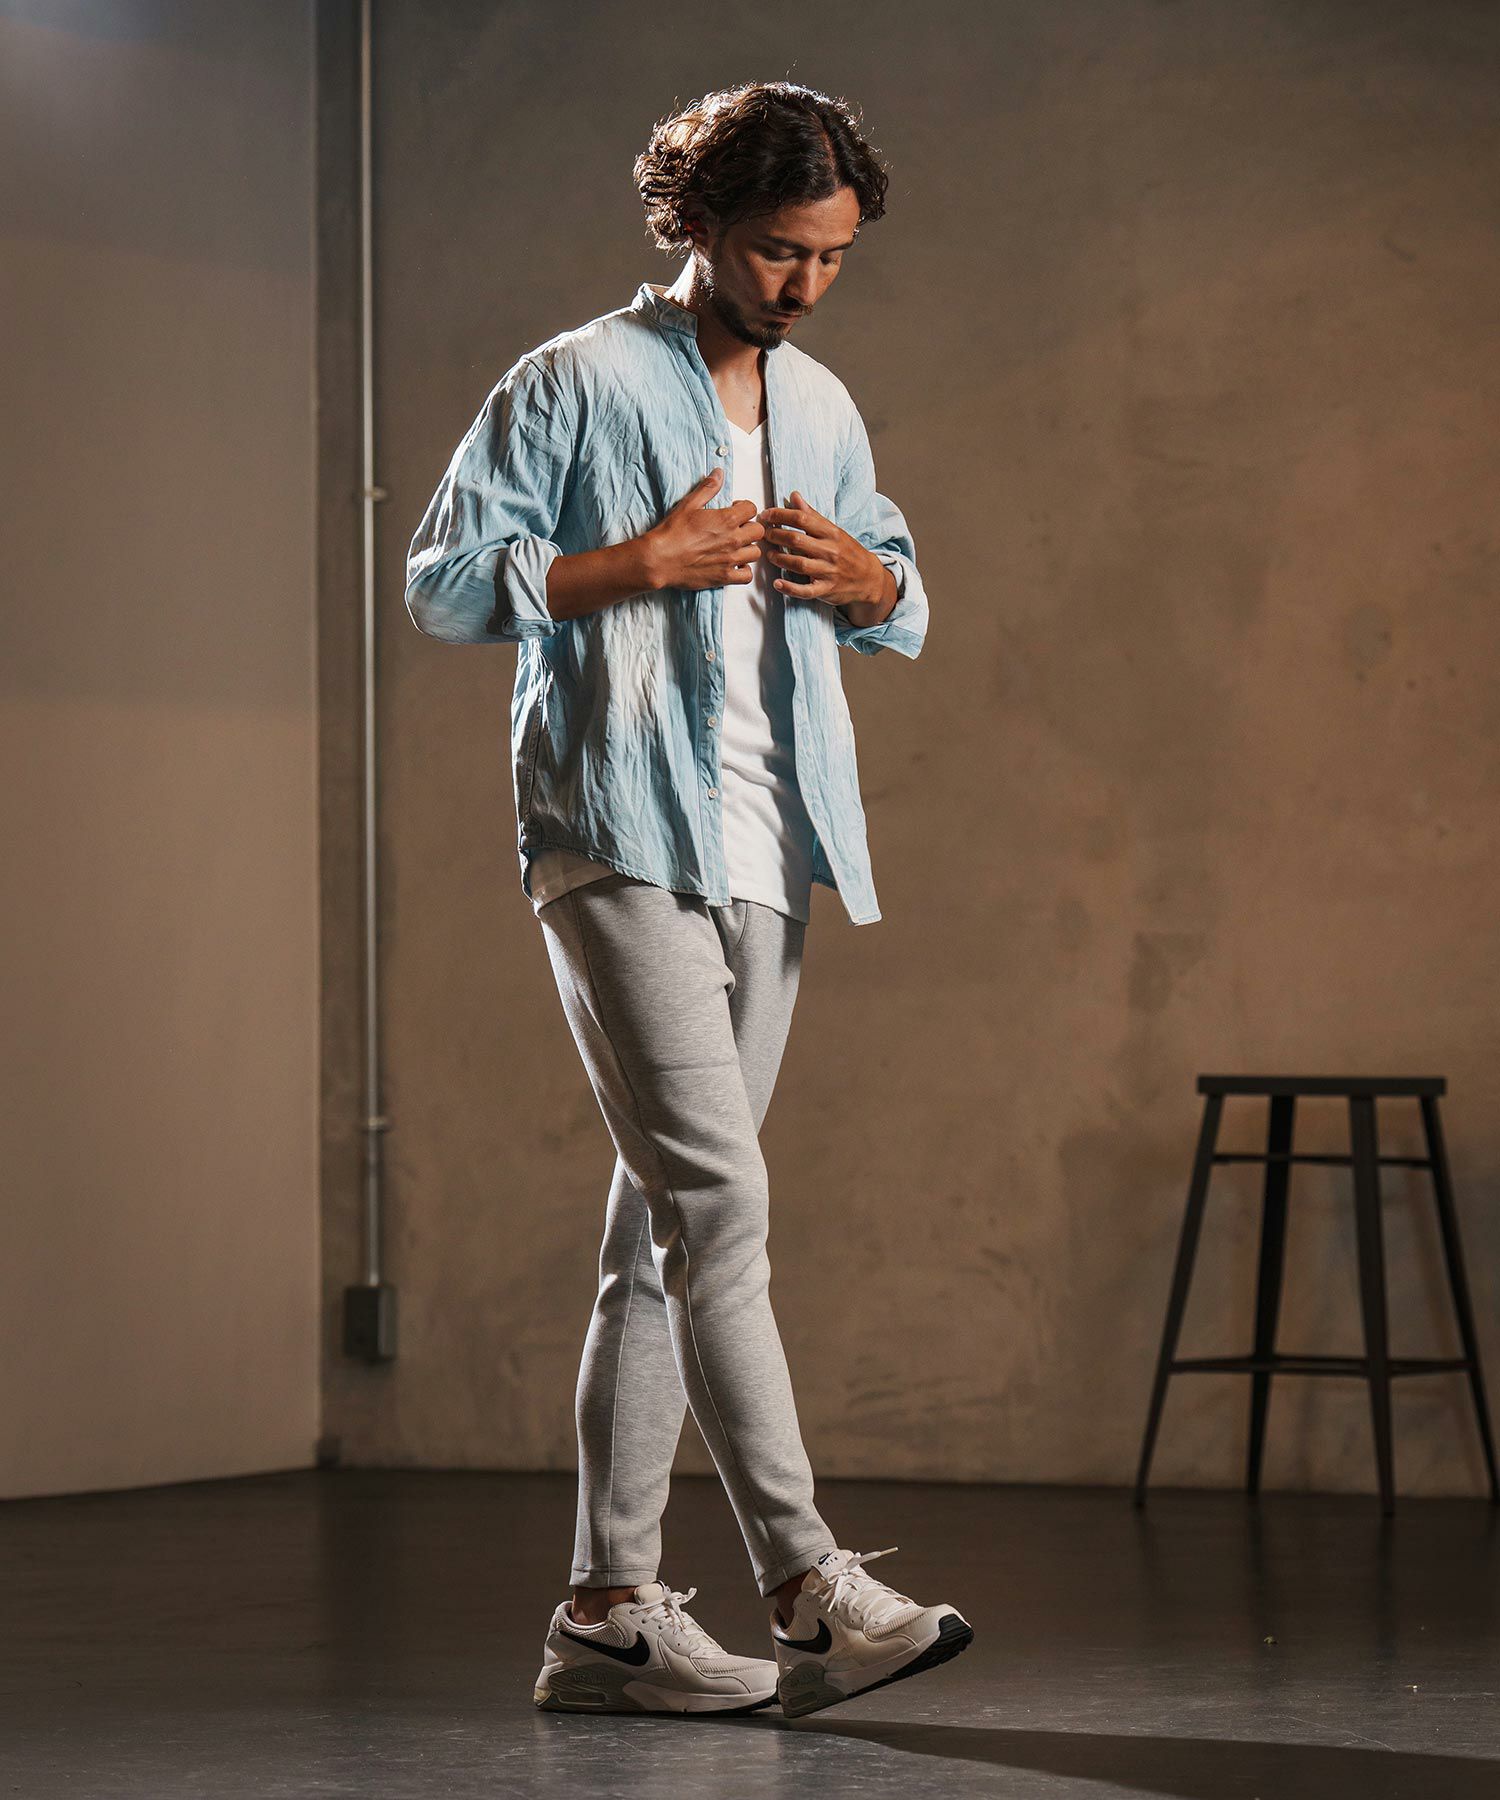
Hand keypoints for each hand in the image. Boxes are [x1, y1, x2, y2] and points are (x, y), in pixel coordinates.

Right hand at [640, 466, 765, 591]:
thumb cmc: (672, 533)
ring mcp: (730, 559)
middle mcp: (732, 539)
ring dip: (748, 549)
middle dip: (749, 528)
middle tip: (738, 530)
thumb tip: (719, 473)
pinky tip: (734, 565)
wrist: (660, 559)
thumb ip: (708, 488)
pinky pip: (747, 576)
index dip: (744, 508)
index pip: (752, 509)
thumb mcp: (689, 504)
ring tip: (736, 548)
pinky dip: (744, 571)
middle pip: (758, 531)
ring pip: (755, 553)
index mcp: (726, 520)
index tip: (736, 511)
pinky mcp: (725, 576)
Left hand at [756, 489, 884, 608]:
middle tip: (764, 535)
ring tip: (769, 555)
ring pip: (799, 563)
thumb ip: (812, 515)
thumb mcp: (834, 531)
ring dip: (780, 559)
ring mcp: (828, 571)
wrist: (869, 578)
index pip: (802, 519)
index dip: (780, 515)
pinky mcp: (826, 589)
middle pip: (797, 540)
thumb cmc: (848, 552)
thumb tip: (794, 496)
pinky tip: (777, 583)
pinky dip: (790, 588)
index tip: (766, 515)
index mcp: (831, 533)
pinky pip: (806, 590)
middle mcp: (830, 551)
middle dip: (776, 535)